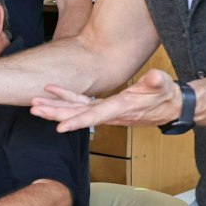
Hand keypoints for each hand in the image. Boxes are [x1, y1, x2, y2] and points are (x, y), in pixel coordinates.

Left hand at [30, 70, 183, 131]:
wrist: (171, 106)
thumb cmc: (167, 95)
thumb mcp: (165, 86)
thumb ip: (158, 82)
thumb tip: (156, 77)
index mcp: (121, 108)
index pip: (95, 117)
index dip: (77, 121)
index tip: (59, 127)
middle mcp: (109, 113)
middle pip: (77, 115)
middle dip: (55, 113)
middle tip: (34, 109)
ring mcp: (105, 111)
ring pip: (75, 110)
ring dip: (55, 107)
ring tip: (34, 104)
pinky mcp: (104, 106)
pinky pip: (80, 103)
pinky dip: (66, 97)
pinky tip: (51, 91)